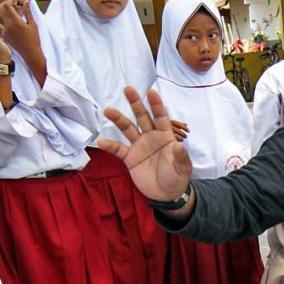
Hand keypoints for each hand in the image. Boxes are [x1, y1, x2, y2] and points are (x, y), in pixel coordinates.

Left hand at [0, 0, 41, 57]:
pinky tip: (14, 19)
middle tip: (14, 3)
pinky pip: (2, 22)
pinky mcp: (4, 34)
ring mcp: (5, 30)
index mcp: (15, 21)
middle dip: (6, 2)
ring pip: (0, 15)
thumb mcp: (33, 24)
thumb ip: (28, 12)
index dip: (11, 0)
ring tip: (15, 11)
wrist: (29, 53)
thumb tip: (25, 1)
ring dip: (6, 10)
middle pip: (0, 8)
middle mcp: (8, 25)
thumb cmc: (34, 39)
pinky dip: (7, 18)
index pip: (7, 5)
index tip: (17, 0)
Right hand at [98, 87, 192, 202]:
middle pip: (142, 117)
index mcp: (165, 136)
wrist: (166, 194)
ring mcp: (139, 146)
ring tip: (108, 110)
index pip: (161, 117)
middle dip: (135, 103)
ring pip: (128, 129)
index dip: (156, 105)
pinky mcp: (130, 158)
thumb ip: (181, 157)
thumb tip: (178, 145)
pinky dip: (110, 146)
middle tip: (128, 89)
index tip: (151, 92)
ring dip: (118, 119)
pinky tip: (101, 142)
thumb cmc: (177, 177)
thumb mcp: (183, 168)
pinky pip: (118, 149)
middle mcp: (151, 137)